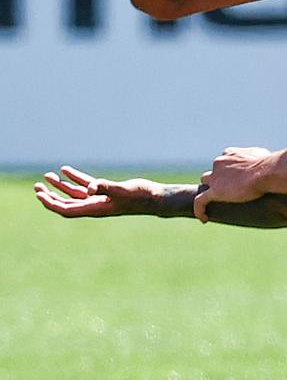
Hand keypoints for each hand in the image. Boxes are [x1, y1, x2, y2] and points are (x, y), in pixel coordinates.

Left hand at [34, 165, 163, 217]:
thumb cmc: (142, 196)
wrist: (157, 198)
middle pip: (66, 204)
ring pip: (74, 195)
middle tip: (37, 187)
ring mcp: (101, 200)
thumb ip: (105, 187)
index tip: (40, 195)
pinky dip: (75, 179)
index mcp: (95, 209)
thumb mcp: (123, 190)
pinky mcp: (107, 192)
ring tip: (47, 176)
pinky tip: (66, 170)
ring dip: (60, 187)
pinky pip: (85, 186)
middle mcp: (95, 206)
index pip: (66, 209)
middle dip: (50, 196)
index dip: (51, 203)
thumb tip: (89, 187)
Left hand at [193, 146, 277, 221]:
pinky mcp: (216, 191)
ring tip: (219, 202)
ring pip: (205, 183)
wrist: (267, 172)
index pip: (223, 161)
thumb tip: (265, 163)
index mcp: (229, 154)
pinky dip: (200, 210)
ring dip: (211, 190)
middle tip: (230, 190)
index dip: (228, 170)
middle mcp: (219, 163)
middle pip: (213, 172)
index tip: (236, 178)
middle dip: (219, 179)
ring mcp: (215, 177)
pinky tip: (205, 219)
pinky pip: (200, 201)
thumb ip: (257, 157)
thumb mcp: (262, 155)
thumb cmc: (269, 164)